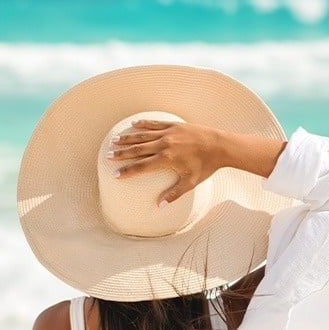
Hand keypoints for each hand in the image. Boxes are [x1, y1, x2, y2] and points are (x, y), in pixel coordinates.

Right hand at [108, 119, 224, 204]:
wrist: (220, 145)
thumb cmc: (206, 166)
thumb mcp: (190, 182)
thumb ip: (173, 194)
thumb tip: (159, 205)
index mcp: (166, 160)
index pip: (141, 167)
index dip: (127, 171)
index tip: (115, 175)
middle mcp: (164, 145)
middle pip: (137, 149)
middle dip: (121, 153)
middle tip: (108, 155)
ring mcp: (169, 133)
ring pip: (143, 135)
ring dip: (128, 138)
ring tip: (114, 140)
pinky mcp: (174, 125)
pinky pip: (155, 124)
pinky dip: (143, 124)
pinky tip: (133, 124)